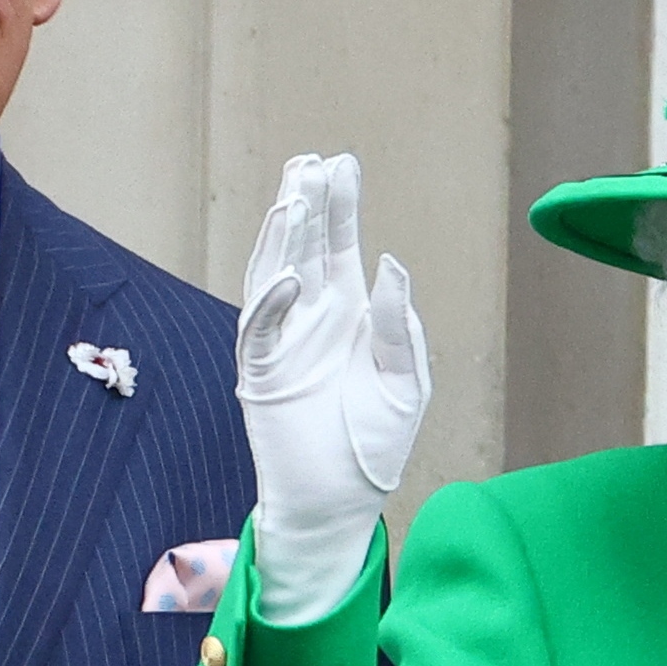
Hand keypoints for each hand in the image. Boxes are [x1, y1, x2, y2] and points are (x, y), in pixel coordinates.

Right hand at [237, 154, 431, 623]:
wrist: (340, 503)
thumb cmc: (375, 446)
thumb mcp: (407, 383)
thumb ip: (398, 326)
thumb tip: (390, 264)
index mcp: (349, 313)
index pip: (341, 246)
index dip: (341, 206)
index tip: (342, 163)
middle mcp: (312, 318)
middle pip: (306, 248)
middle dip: (308, 205)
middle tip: (310, 162)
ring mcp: (282, 343)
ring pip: (274, 274)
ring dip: (282, 238)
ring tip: (293, 196)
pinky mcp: (260, 375)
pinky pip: (259, 331)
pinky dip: (270, 302)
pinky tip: (290, 276)